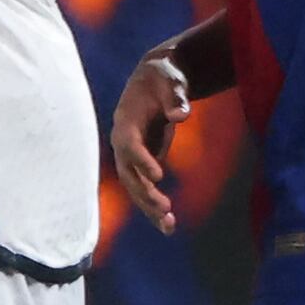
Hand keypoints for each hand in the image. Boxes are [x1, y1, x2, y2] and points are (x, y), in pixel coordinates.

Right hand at [109, 53, 195, 227]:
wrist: (156, 80)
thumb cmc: (164, 77)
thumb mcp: (171, 80)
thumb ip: (176, 97)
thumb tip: (181, 115)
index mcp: (126, 119)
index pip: (128, 144)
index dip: (141, 160)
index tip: (159, 175)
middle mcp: (123, 141)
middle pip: (128, 172)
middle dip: (144, 192)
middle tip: (165, 208)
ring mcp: (131, 155)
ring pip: (135, 187)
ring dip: (149, 208)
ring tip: (169, 227)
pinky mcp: (143, 164)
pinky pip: (145, 189)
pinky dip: (155, 207)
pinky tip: (168, 226)